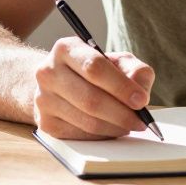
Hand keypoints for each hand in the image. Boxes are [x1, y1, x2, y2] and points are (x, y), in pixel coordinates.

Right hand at [32, 36, 155, 139]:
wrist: (60, 83)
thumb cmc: (94, 71)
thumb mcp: (117, 61)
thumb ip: (134, 71)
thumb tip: (140, 92)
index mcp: (66, 48)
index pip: (95, 68)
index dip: (121, 87)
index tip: (142, 100)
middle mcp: (48, 72)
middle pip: (90, 99)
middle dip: (122, 113)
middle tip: (141, 121)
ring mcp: (43, 99)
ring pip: (87, 120)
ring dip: (115, 127)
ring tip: (130, 125)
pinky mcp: (46, 123)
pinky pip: (80, 135)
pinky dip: (102, 135)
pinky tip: (112, 128)